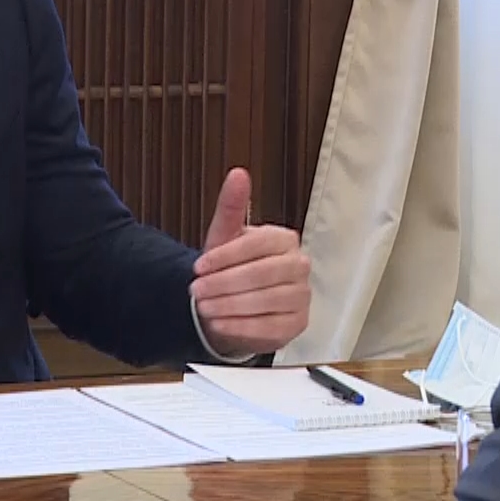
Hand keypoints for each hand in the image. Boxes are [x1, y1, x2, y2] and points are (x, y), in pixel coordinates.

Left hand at [192, 168, 311, 356]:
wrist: (235, 302)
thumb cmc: (232, 266)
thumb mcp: (225, 236)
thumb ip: (231, 206)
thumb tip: (238, 173)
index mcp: (285, 239)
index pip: (258, 244)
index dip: (225, 256)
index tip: (198, 266)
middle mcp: (299, 265)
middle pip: (262, 274)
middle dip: (224, 283)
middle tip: (197, 290)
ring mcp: (302, 295)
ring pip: (266, 301)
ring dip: (230, 306)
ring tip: (204, 308)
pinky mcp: (298, 323)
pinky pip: (271, 327)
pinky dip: (242, 327)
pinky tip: (219, 324)